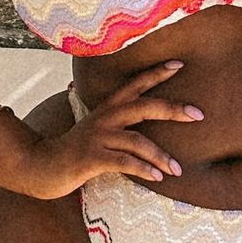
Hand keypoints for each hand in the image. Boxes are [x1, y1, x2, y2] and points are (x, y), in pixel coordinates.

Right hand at [17, 60, 203, 199]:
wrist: (42, 166)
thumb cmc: (76, 150)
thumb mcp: (98, 130)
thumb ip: (119, 123)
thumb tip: (143, 117)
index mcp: (108, 108)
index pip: (136, 85)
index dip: (157, 73)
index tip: (179, 64)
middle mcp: (105, 118)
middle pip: (144, 106)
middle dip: (172, 108)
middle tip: (198, 114)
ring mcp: (98, 137)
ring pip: (138, 141)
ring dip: (161, 156)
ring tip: (177, 169)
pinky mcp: (92, 158)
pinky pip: (125, 163)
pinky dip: (144, 169)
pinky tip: (158, 178)